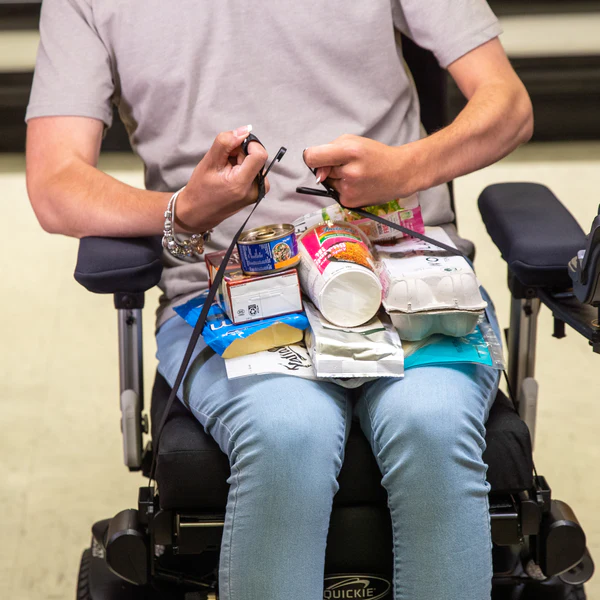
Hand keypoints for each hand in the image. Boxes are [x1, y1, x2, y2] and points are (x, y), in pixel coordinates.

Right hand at [176, 126, 268, 230]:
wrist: (198, 213)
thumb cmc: (200, 189)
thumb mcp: (209, 162)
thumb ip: (226, 143)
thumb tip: (245, 130)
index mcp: (242, 184)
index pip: (260, 154)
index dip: (249, 144)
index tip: (234, 146)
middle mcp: (255, 191)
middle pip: (257, 157)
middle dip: (241, 154)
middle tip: (224, 162)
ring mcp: (257, 194)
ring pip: (256, 164)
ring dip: (241, 162)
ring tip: (226, 171)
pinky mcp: (257, 194)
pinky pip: (255, 172)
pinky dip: (244, 169)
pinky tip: (231, 176)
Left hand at [303, 134, 418, 208]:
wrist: (400, 174)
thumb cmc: (376, 156)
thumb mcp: (353, 141)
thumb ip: (329, 150)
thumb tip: (316, 170)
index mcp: (350, 152)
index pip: (313, 157)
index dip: (311, 157)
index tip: (318, 158)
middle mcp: (349, 172)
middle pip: (320, 171)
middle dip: (329, 166)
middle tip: (350, 164)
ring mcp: (349, 190)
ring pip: (328, 183)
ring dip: (337, 178)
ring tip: (358, 174)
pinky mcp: (350, 202)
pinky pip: (335, 193)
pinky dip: (343, 188)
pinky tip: (358, 184)